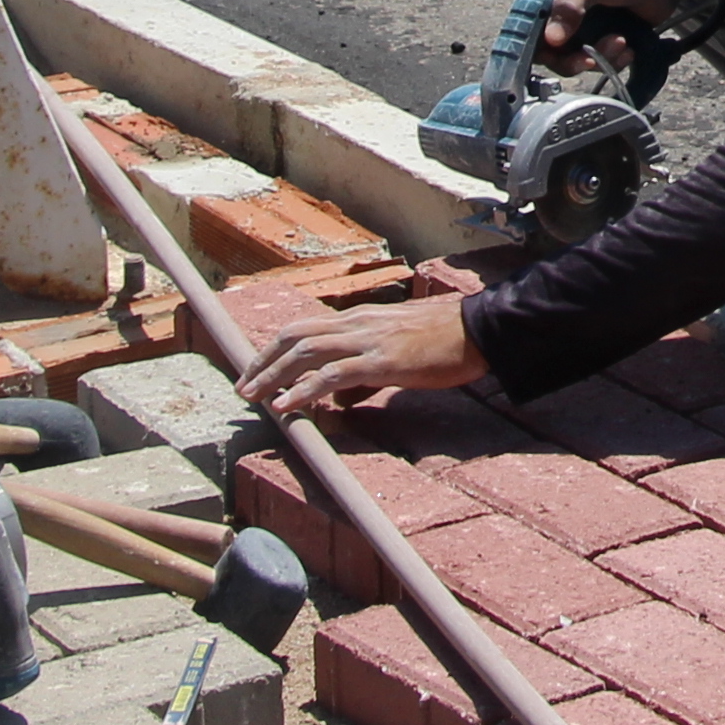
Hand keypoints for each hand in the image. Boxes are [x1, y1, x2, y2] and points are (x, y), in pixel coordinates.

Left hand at [243, 269, 491, 416]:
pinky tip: (287, 406)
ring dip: (273, 375)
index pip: (306, 327)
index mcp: (360, 318)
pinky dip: (303, 390)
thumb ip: (365, 371)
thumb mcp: (398, 351)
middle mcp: (357, 323)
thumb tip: (342, 397)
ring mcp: (368, 339)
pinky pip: (333, 375)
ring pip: (306, 352)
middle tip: (243, 386)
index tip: (256, 368)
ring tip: (254, 397)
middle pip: (295, 335)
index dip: (275, 347)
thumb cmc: (445, 341)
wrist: (480, 330)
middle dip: (263, 360)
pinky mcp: (382, 360)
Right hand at [535, 0, 700, 72]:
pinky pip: (598, 61)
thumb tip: (552, 40)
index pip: (529, 28)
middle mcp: (562, 11)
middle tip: (591, 59)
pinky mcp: (602, 38)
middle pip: (551, 52)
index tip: (558, 55)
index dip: (539, 46)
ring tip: (621, 43)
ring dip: (599, 58)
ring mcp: (583, 27)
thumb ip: (570, 6)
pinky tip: (628, 47)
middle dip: (574, 59)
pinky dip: (613, 60)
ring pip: (576, 60)